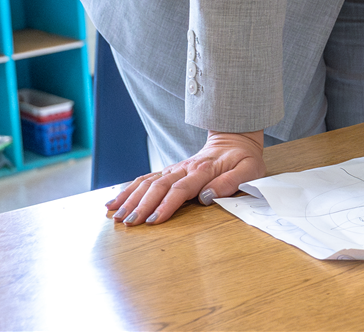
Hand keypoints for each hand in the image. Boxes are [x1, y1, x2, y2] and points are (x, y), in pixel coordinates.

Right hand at [105, 130, 264, 224]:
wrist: (235, 138)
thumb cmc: (243, 159)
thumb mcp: (249, 170)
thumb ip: (230, 182)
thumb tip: (206, 196)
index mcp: (205, 169)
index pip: (182, 189)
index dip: (167, 205)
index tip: (154, 220)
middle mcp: (185, 168)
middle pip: (159, 186)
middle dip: (142, 205)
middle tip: (129, 224)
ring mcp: (175, 168)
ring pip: (148, 182)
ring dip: (131, 199)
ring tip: (116, 216)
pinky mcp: (169, 171)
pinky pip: (145, 179)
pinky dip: (128, 190)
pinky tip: (114, 203)